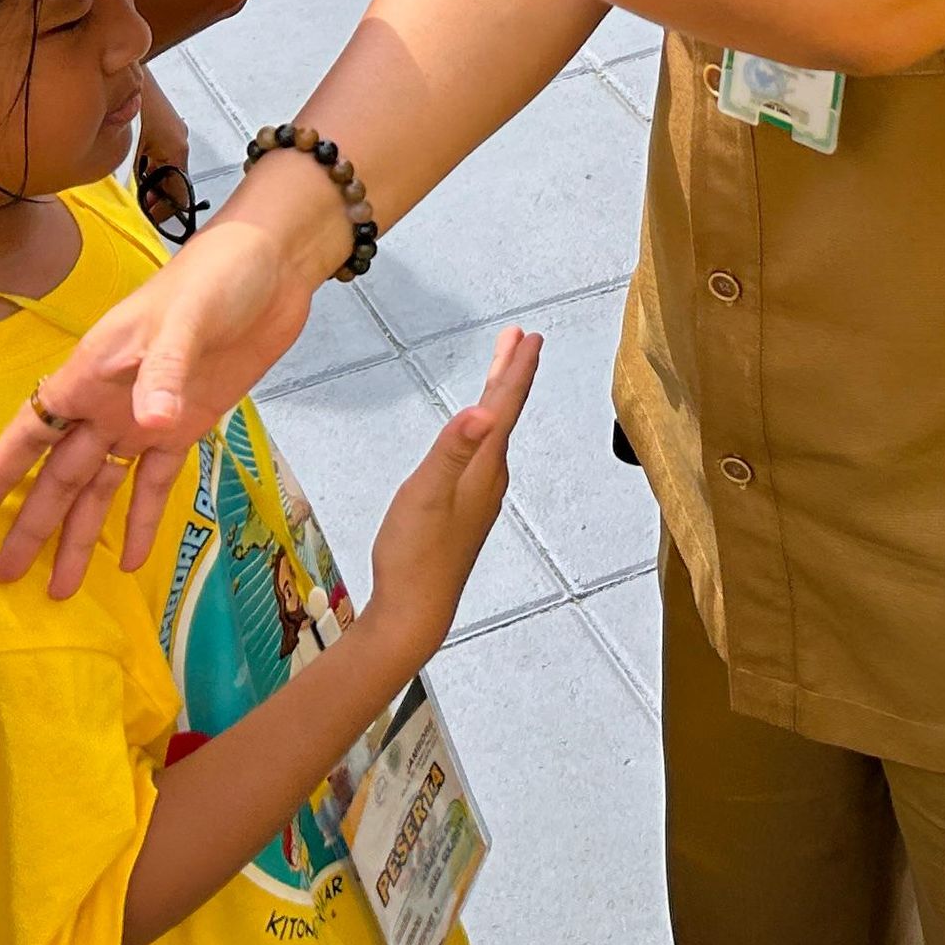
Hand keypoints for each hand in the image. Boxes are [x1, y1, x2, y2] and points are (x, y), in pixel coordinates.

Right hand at [0, 162, 353, 591]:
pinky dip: (139, 518)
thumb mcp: (184, 321)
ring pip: (100, 486)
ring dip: (80, 533)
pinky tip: (127, 561)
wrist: (271, 269)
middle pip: (59, 472)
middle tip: (4, 575)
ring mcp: (145, 418)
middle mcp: (108, 402)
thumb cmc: (215, 280)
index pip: (31, 430)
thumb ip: (163, 373)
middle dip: (32, 521)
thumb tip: (147, 428)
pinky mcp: (186, 427)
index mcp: (91, 373)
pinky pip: (153, 482)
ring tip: (59, 587)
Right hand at [361, 327, 538, 668]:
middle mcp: (490, 477)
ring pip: (496, 432)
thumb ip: (453, 450)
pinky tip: (477, 433)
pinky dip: (485, 426)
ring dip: (500, 397)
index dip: (517, 367)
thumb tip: (485, 411)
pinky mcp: (467, 508)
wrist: (415, 610)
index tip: (529, 335)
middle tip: (520, 337)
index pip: (505, 406)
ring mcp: (480, 495)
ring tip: (502, 370)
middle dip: (511, 373)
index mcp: (484, 467)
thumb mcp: (426, 494)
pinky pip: (483, 452)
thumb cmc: (415, 553)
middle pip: (505, 414)